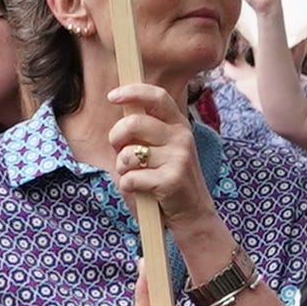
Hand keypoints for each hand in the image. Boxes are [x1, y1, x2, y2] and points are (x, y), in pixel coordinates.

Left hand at [108, 81, 217, 231]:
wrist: (194, 214)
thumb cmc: (169, 180)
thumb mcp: (165, 150)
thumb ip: (147, 133)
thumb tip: (121, 116)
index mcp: (178, 125)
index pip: (158, 97)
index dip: (134, 92)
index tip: (112, 95)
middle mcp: (181, 137)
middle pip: (134, 124)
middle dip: (116, 137)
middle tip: (118, 150)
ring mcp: (178, 157)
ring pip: (128, 155)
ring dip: (122, 169)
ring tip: (135, 176)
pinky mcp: (171, 179)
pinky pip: (131, 178)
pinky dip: (128, 187)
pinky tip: (141, 191)